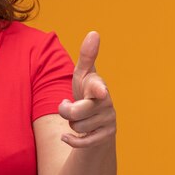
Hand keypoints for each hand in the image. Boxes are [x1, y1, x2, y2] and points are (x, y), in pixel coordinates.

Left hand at [58, 31, 115, 147]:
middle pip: (75, 112)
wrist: (96, 122)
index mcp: (99, 86)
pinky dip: (72, 140)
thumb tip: (94, 33)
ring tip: (79, 118)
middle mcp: (106, 103)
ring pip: (77, 126)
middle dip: (66, 111)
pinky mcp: (106, 137)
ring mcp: (108, 120)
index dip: (97, 90)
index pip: (97, 88)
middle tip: (68, 106)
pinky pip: (83, 141)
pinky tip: (66, 137)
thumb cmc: (87, 94)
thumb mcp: (83, 75)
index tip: (99, 91)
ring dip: (72, 124)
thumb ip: (87, 56)